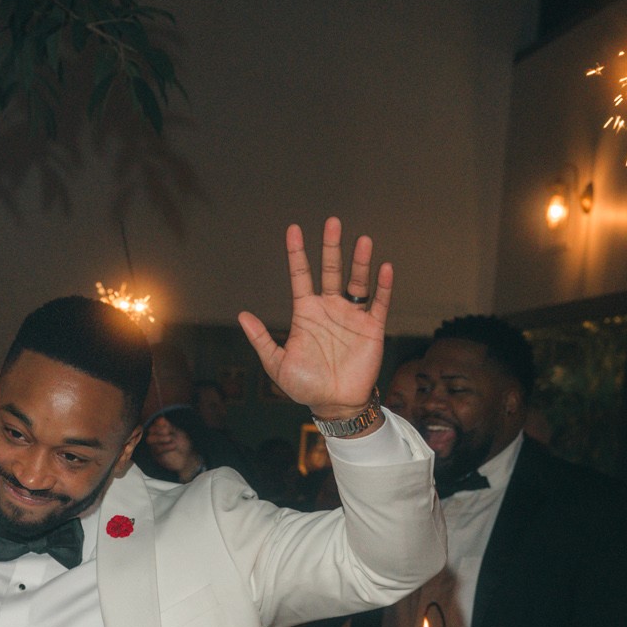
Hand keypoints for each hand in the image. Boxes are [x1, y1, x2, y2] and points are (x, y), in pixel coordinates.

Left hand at [239, 218, 392, 417]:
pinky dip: (383, 286)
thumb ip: (261, 340)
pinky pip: (379, 302)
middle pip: (331, 270)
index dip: (297, 253)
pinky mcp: (372, 327)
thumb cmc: (305, 384)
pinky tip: (384, 267)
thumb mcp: (277, 364)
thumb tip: (242, 316)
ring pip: (357, 281)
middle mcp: (330, 308)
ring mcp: (351, 316)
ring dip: (360, 261)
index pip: (301, 275)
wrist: (334, 404)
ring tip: (363, 240)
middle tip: (332, 222)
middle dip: (331, 247)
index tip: (293, 230)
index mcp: (306, 313)